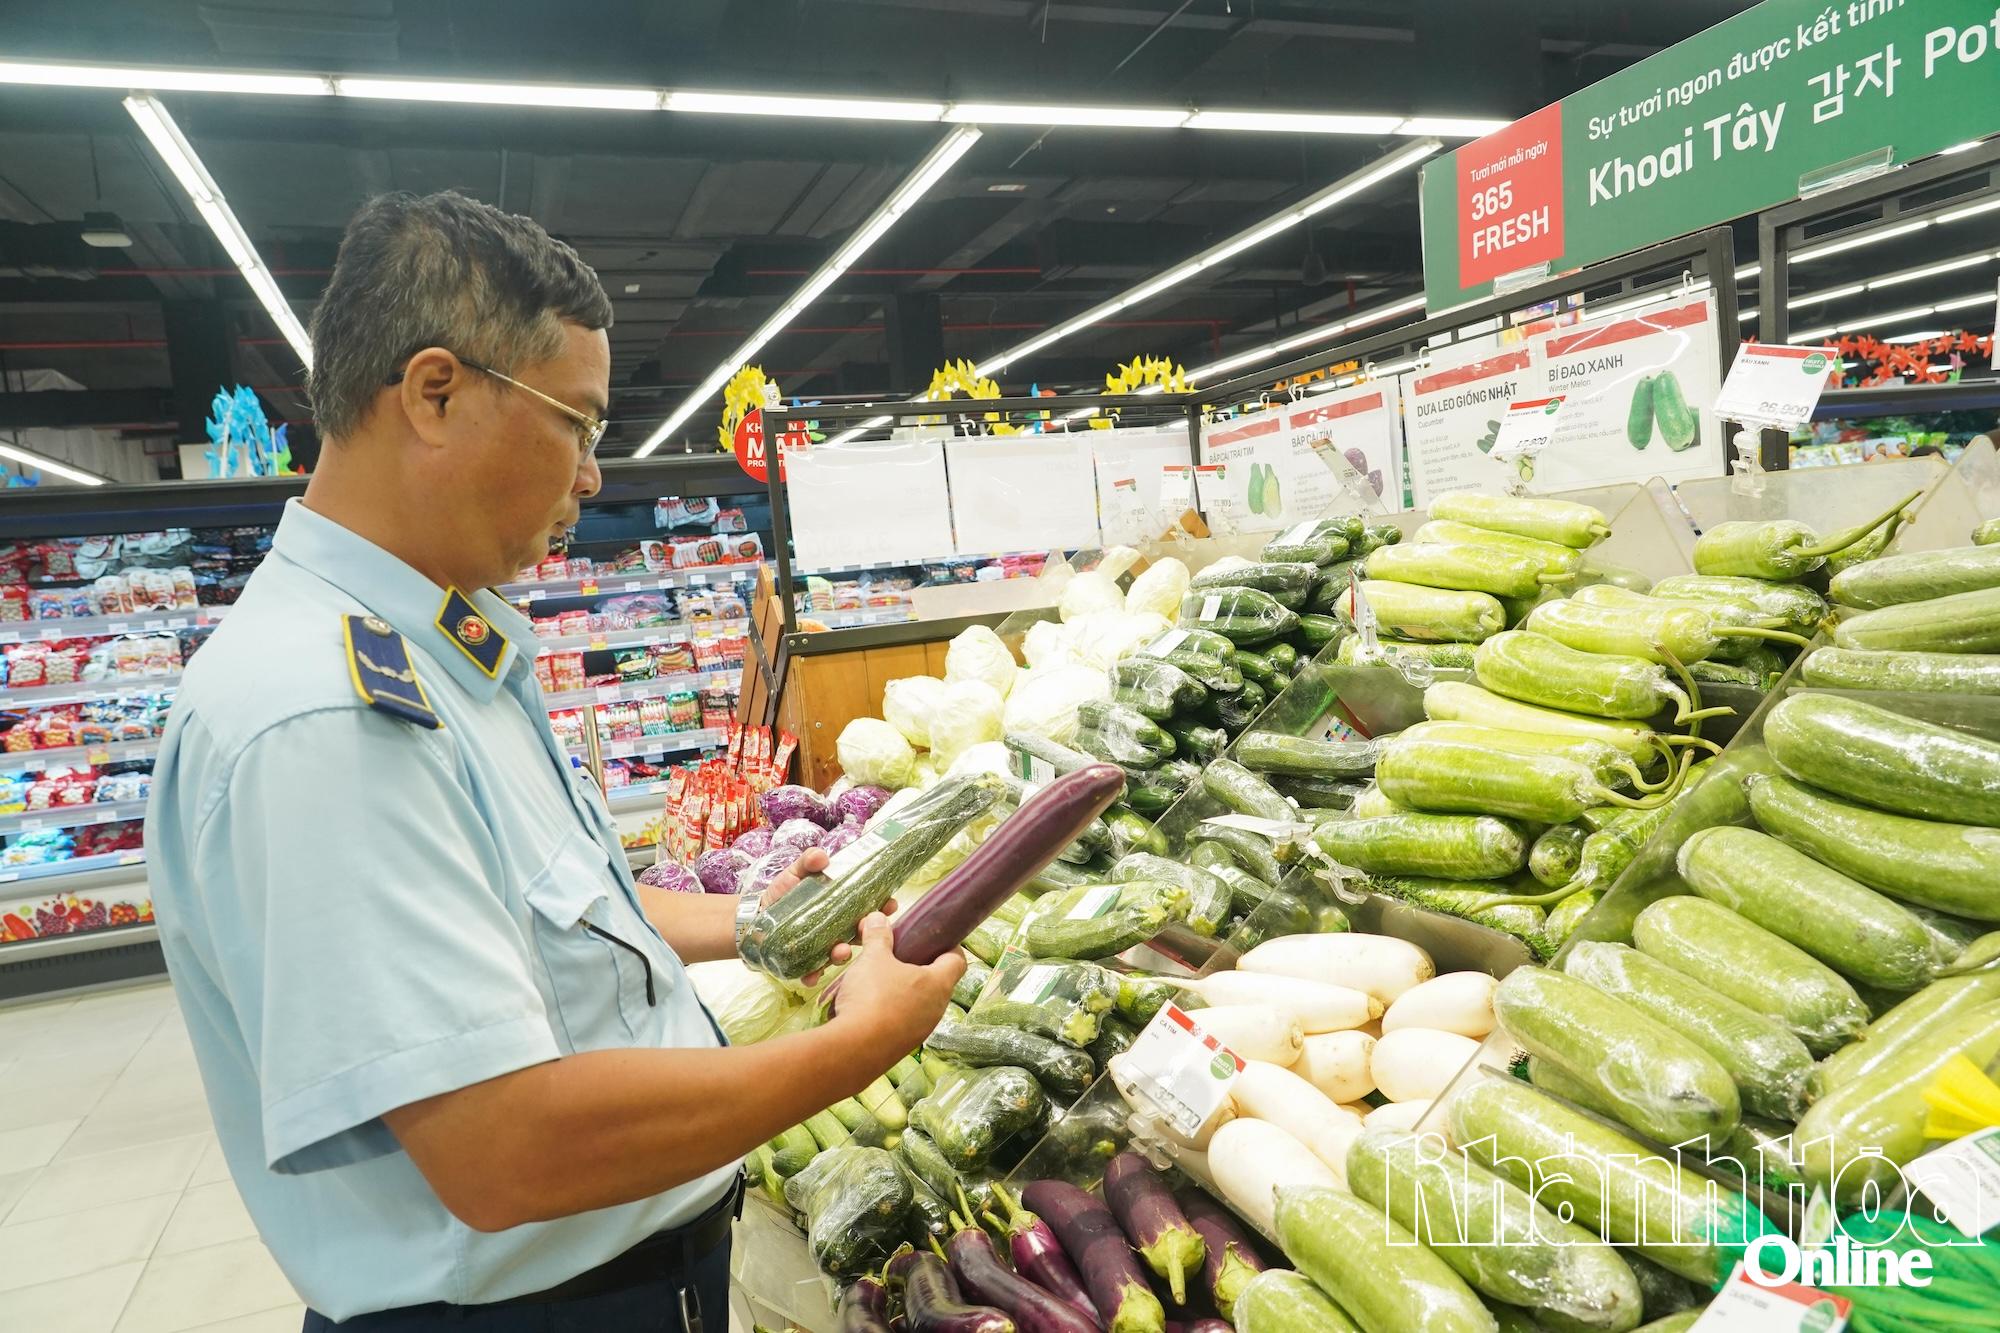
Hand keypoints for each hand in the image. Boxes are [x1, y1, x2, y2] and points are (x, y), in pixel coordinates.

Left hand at [756, 849, 895, 984]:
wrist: (757, 916)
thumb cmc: (782, 893)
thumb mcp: (795, 873)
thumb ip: (808, 862)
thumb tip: (821, 856)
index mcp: (842, 908)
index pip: (868, 908)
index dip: (882, 907)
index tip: (890, 903)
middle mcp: (837, 931)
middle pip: (860, 934)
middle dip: (868, 934)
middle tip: (867, 929)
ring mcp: (823, 949)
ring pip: (839, 955)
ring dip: (843, 955)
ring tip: (841, 951)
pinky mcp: (805, 964)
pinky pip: (812, 973)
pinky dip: (813, 975)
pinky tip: (811, 975)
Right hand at [830, 913, 964, 1056]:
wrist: (854, 1050)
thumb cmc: (872, 996)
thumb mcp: (873, 958)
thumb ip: (878, 937)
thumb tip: (878, 918)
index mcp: (939, 983)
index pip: (957, 960)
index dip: (948, 946)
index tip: (932, 937)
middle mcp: (936, 1009)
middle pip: (937, 981)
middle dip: (918, 967)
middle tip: (899, 956)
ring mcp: (921, 1031)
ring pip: (919, 1003)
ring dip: (903, 991)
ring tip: (879, 981)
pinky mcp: (903, 1047)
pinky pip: (903, 1022)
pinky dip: (891, 1011)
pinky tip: (869, 1007)